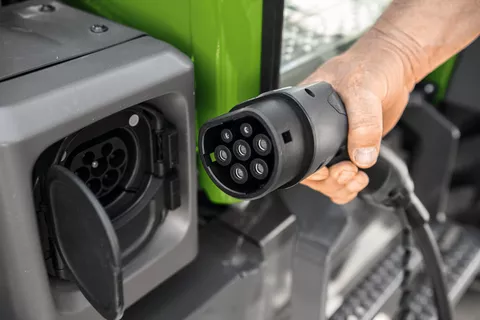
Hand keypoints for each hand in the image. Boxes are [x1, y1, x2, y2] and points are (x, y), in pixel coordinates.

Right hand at [300, 34, 414, 203]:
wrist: (394, 67)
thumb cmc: (370, 66)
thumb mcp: (363, 90)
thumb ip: (363, 123)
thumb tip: (362, 155)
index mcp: (305, 113)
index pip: (296, 151)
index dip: (309, 169)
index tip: (327, 170)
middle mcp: (316, 130)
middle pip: (310, 173)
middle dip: (329, 181)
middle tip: (348, 171)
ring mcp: (334, 141)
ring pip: (327, 179)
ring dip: (340, 186)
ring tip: (357, 177)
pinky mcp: (352, 147)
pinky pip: (344, 175)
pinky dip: (350, 185)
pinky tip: (360, 178)